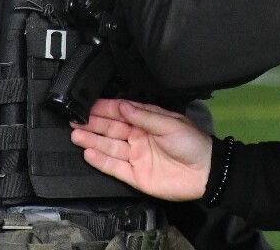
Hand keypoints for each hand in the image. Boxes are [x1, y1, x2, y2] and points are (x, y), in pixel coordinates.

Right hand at [69, 99, 210, 200]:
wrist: (206, 172)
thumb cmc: (192, 143)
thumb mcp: (170, 124)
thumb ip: (144, 116)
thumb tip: (123, 105)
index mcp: (147, 121)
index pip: (121, 113)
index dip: (104, 109)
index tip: (87, 105)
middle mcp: (138, 137)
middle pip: (111, 129)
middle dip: (93, 124)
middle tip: (74, 119)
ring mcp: (136, 156)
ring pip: (109, 147)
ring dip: (92, 141)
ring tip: (76, 135)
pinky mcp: (136, 175)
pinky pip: (114, 167)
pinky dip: (101, 161)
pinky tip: (88, 153)